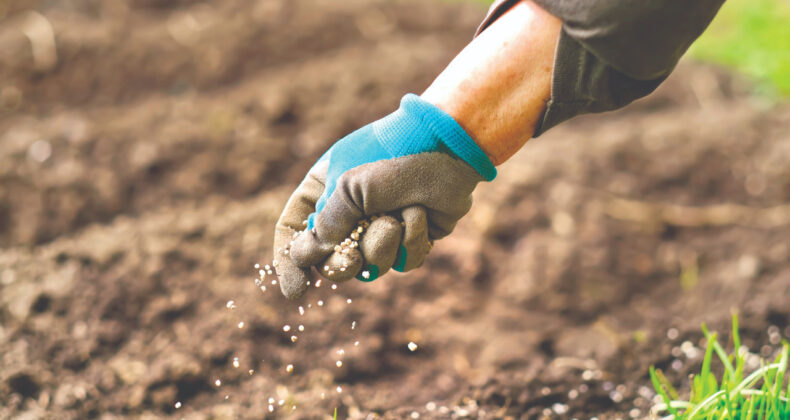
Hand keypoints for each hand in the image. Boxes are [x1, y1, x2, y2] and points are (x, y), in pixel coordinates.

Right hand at [273, 94, 495, 298]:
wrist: (448, 147)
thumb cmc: (392, 156)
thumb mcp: (348, 187)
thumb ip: (326, 225)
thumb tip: (306, 257)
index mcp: (324, 190)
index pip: (294, 230)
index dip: (291, 262)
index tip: (297, 290)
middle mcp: (350, 211)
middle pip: (331, 260)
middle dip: (342, 265)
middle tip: (351, 261)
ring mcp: (382, 226)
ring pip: (371, 266)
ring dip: (382, 245)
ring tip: (395, 217)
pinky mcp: (412, 237)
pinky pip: (404, 263)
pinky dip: (412, 241)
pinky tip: (420, 214)